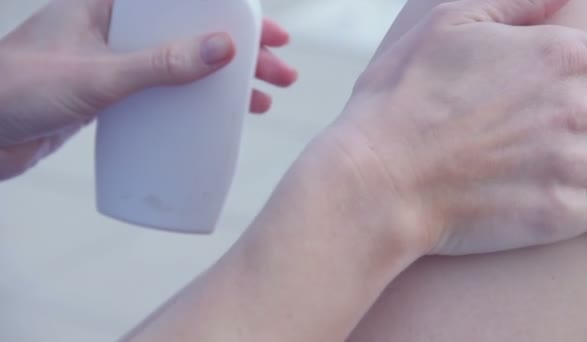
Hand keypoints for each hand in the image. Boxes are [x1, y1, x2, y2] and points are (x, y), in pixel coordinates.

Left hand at [0, 0, 296, 179]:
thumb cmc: (16, 92)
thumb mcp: (99, 77)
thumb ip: (160, 64)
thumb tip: (224, 48)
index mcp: (111, 4)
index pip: (186, 0)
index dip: (234, 14)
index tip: (270, 33)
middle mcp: (117, 28)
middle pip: (195, 32)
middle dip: (242, 55)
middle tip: (281, 75)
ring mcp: (116, 62)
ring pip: (184, 64)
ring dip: (225, 82)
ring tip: (262, 101)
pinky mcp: (111, 94)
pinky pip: (165, 92)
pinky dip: (194, 103)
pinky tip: (215, 121)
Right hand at [322, 0, 586, 255]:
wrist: (377, 180)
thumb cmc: (400, 102)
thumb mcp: (446, 26)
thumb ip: (514, 4)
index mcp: (559, 55)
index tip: (565, 99)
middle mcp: (578, 107)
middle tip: (548, 135)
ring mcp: (571, 164)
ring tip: (556, 165)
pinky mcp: (559, 216)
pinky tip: (574, 199)